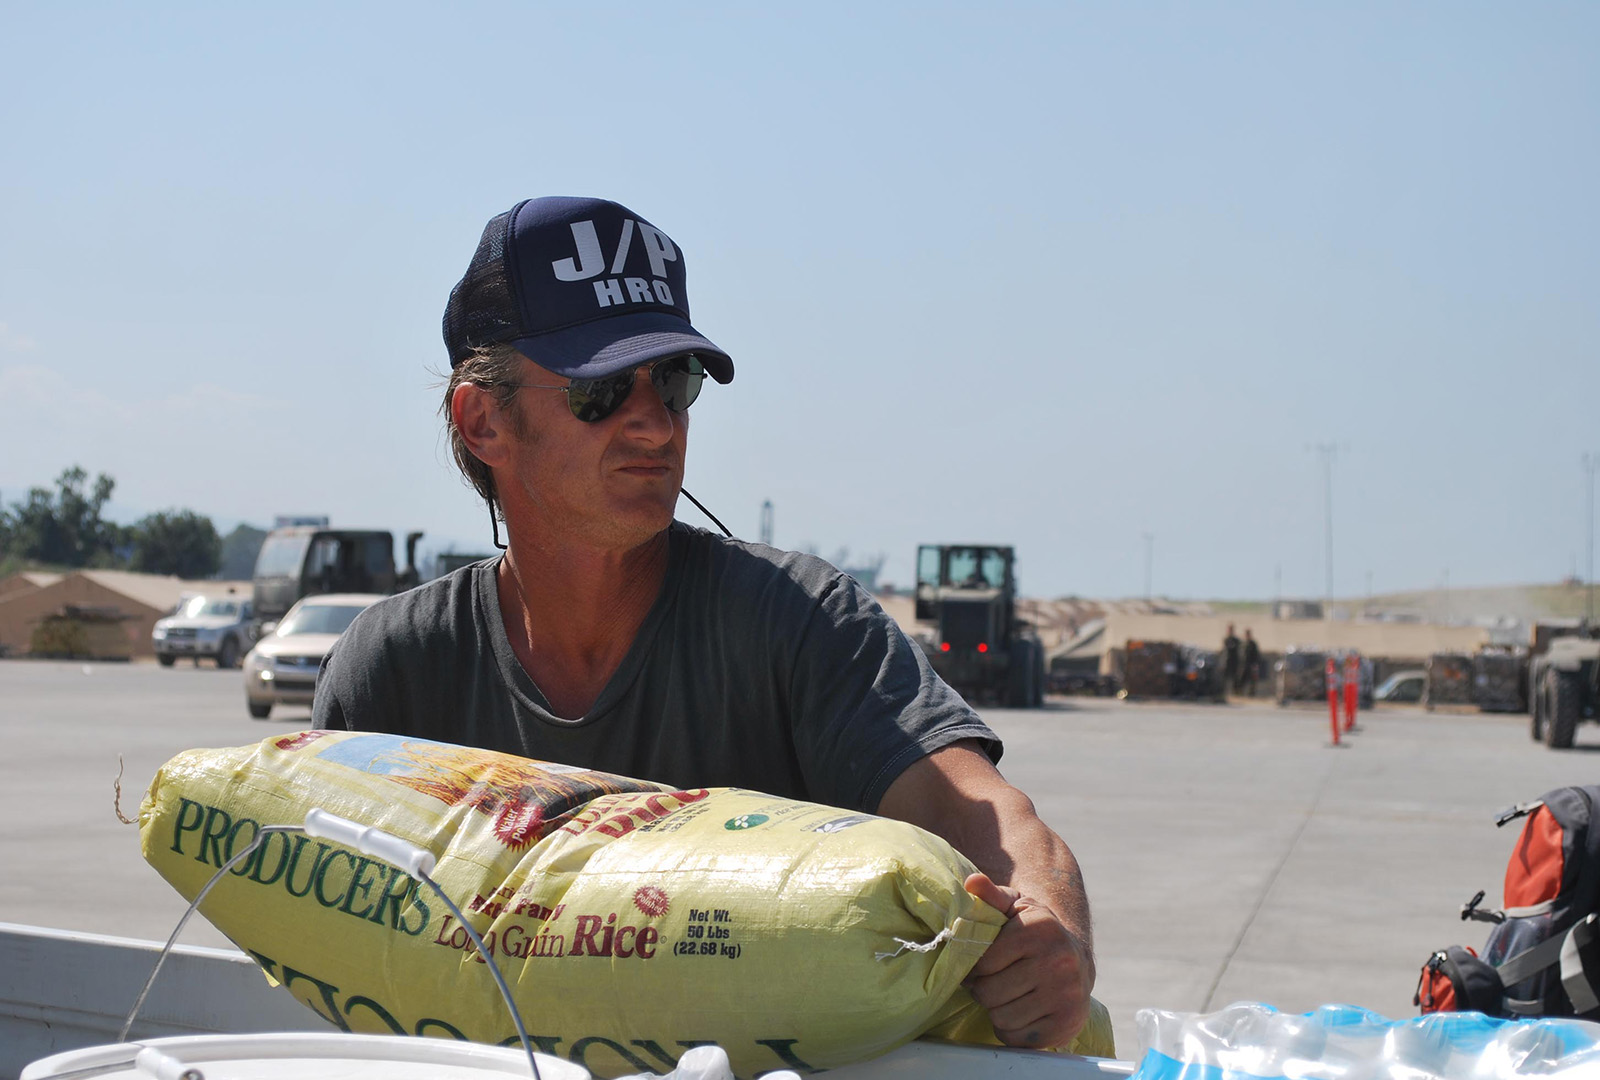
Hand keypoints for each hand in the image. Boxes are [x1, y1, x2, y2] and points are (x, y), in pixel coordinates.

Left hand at [963, 872, 1094, 1048]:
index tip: (980, 965)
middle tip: (990, 982)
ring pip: (1001, 1018)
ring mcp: (1066, 996)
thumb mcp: (1015, 907)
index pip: (983, 962)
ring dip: (996, 1010)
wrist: (1077, 960)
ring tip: (1006, 995)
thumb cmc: (1035, 931)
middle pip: (989, 993)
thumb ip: (991, 895)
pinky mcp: (1067, 1025)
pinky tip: (1020, 1011)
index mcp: (1041, 929)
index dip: (974, 967)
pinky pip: (1017, 1039)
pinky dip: (1010, 1029)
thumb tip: (971, 883)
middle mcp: (1059, 962)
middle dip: (983, 989)